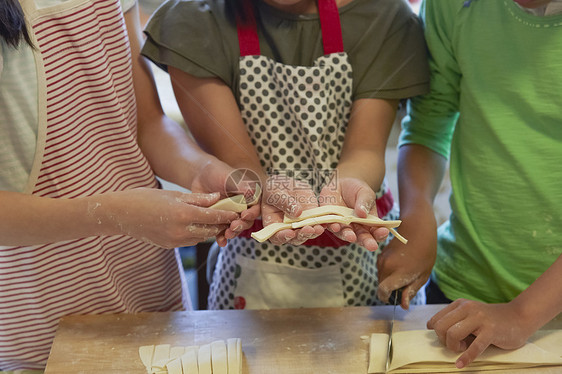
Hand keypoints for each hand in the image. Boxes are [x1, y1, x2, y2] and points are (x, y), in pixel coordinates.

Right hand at [97, 188, 237, 247]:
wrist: (122, 215)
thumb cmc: (147, 198)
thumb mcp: (174, 194)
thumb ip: (198, 199)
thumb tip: (217, 198)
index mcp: (184, 214)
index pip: (214, 217)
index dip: (227, 215)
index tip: (237, 212)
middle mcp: (181, 230)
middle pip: (210, 229)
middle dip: (221, 223)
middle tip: (230, 217)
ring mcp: (175, 241)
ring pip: (201, 237)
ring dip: (209, 229)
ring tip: (216, 221)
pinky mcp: (169, 246)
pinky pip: (189, 241)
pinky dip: (196, 234)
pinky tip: (197, 226)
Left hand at [190, 161, 259, 245]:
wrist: (201, 176)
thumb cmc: (218, 172)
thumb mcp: (229, 177)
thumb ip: (241, 185)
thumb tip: (253, 191)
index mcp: (250, 197)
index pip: (256, 207)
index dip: (252, 213)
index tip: (244, 215)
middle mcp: (243, 207)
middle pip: (247, 221)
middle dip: (241, 226)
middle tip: (233, 227)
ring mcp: (232, 215)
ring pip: (236, 227)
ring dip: (232, 233)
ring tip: (226, 235)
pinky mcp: (221, 220)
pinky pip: (223, 231)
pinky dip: (221, 237)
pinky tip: (220, 241)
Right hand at [261, 175, 323, 244]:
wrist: (284, 184)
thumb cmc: (274, 191)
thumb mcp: (275, 194)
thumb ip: (285, 203)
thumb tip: (297, 212)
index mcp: (274, 225)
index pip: (277, 237)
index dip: (283, 237)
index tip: (290, 233)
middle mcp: (287, 229)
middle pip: (295, 238)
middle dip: (302, 235)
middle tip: (309, 229)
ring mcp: (300, 224)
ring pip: (308, 233)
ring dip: (314, 232)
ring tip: (319, 227)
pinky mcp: (311, 218)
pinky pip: (317, 223)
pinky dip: (322, 223)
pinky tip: (326, 221)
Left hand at [319, 177, 387, 250]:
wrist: (340, 185)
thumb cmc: (356, 190)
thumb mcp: (364, 193)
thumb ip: (365, 202)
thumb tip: (363, 213)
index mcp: (369, 223)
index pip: (376, 232)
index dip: (380, 234)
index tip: (384, 231)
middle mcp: (356, 228)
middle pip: (362, 238)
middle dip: (367, 242)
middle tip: (372, 246)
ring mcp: (342, 226)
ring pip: (345, 234)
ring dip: (348, 236)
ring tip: (352, 236)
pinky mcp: (329, 221)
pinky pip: (329, 226)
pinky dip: (332, 227)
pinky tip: (335, 226)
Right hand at [376, 206, 436, 307]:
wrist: (417, 229)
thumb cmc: (425, 252)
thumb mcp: (423, 275)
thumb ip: (411, 291)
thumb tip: (403, 306)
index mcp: (397, 273)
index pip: (383, 292)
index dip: (387, 298)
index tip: (394, 299)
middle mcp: (385, 267)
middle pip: (381, 286)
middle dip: (389, 290)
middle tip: (405, 285)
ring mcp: (381, 259)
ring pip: (381, 277)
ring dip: (389, 280)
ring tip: (405, 273)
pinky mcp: (380, 254)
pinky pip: (381, 269)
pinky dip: (388, 272)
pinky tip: (401, 265)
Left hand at [427, 299, 534, 368]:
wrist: (519, 317)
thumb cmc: (491, 320)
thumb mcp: (470, 315)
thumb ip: (455, 321)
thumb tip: (434, 330)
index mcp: (460, 304)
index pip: (436, 320)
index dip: (438, 333)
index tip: (446, 339)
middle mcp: (467, 308)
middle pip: (441, 327)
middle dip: (444, 340)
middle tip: (457, 344)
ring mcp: (479, 318)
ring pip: (453, 334)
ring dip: (455, 347)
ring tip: (464, 347)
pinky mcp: (491, 331)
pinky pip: (474, 346)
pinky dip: (466, 357)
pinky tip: (461, 364)